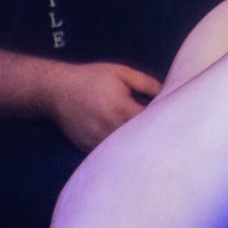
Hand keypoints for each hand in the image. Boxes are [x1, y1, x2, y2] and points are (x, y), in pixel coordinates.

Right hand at [48, 62, 162, 150]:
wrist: (56, 90)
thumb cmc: (92, 78)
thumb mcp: (122, 73)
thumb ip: (146, 83)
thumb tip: (168, 93)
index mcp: (121, 108)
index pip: (151, 122)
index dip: (164, 122)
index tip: (171, 119)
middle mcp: (109, 128)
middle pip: (139, 140)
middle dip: (152, 137)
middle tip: (164, 134)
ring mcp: (97, 141)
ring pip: (124, 151)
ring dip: (135, 146)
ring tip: (147, 142)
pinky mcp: (88, 148)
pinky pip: (109, 154)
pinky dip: (118, 151)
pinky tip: (127, 147)